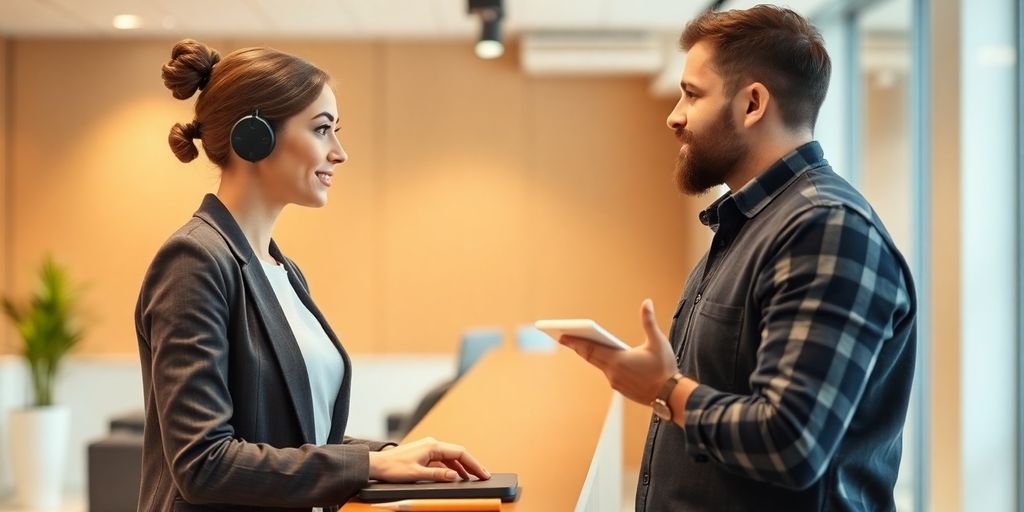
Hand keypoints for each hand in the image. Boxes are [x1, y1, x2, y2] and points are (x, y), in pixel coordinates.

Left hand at [368, 437, 490, 482]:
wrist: (377, 464)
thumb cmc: (393, 468)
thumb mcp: (417, 474)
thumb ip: (438, 475)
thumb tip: (456, 476)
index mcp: (432, 446)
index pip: (460, 453)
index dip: (474, 464)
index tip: (483, 473)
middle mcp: (432, 444)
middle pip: (458, 453)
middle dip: (472, 465)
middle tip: (484, 475)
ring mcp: (429, 448)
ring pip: (451, 457)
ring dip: (462, 467)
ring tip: (473, 477)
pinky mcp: (425, 454)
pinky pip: (443, 460)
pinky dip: (452, 467)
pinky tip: (457, 475)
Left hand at [559, 299, 677, 404]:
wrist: (671, 395)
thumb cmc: (665, 368)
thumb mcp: (658, 341)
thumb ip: (649, 321)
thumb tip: (647, 303)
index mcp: (618, 360)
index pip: (590, 348)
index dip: (575, 342)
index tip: (562, 336)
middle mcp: (613, 372)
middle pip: (590, 357)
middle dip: (577, 346)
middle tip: (563, 338)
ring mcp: (615, 382)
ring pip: (598, 365)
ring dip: (590, 355)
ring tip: (582, 344)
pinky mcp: (620, 389)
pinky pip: (607, 373)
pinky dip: (602, 363)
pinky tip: (603, 358)